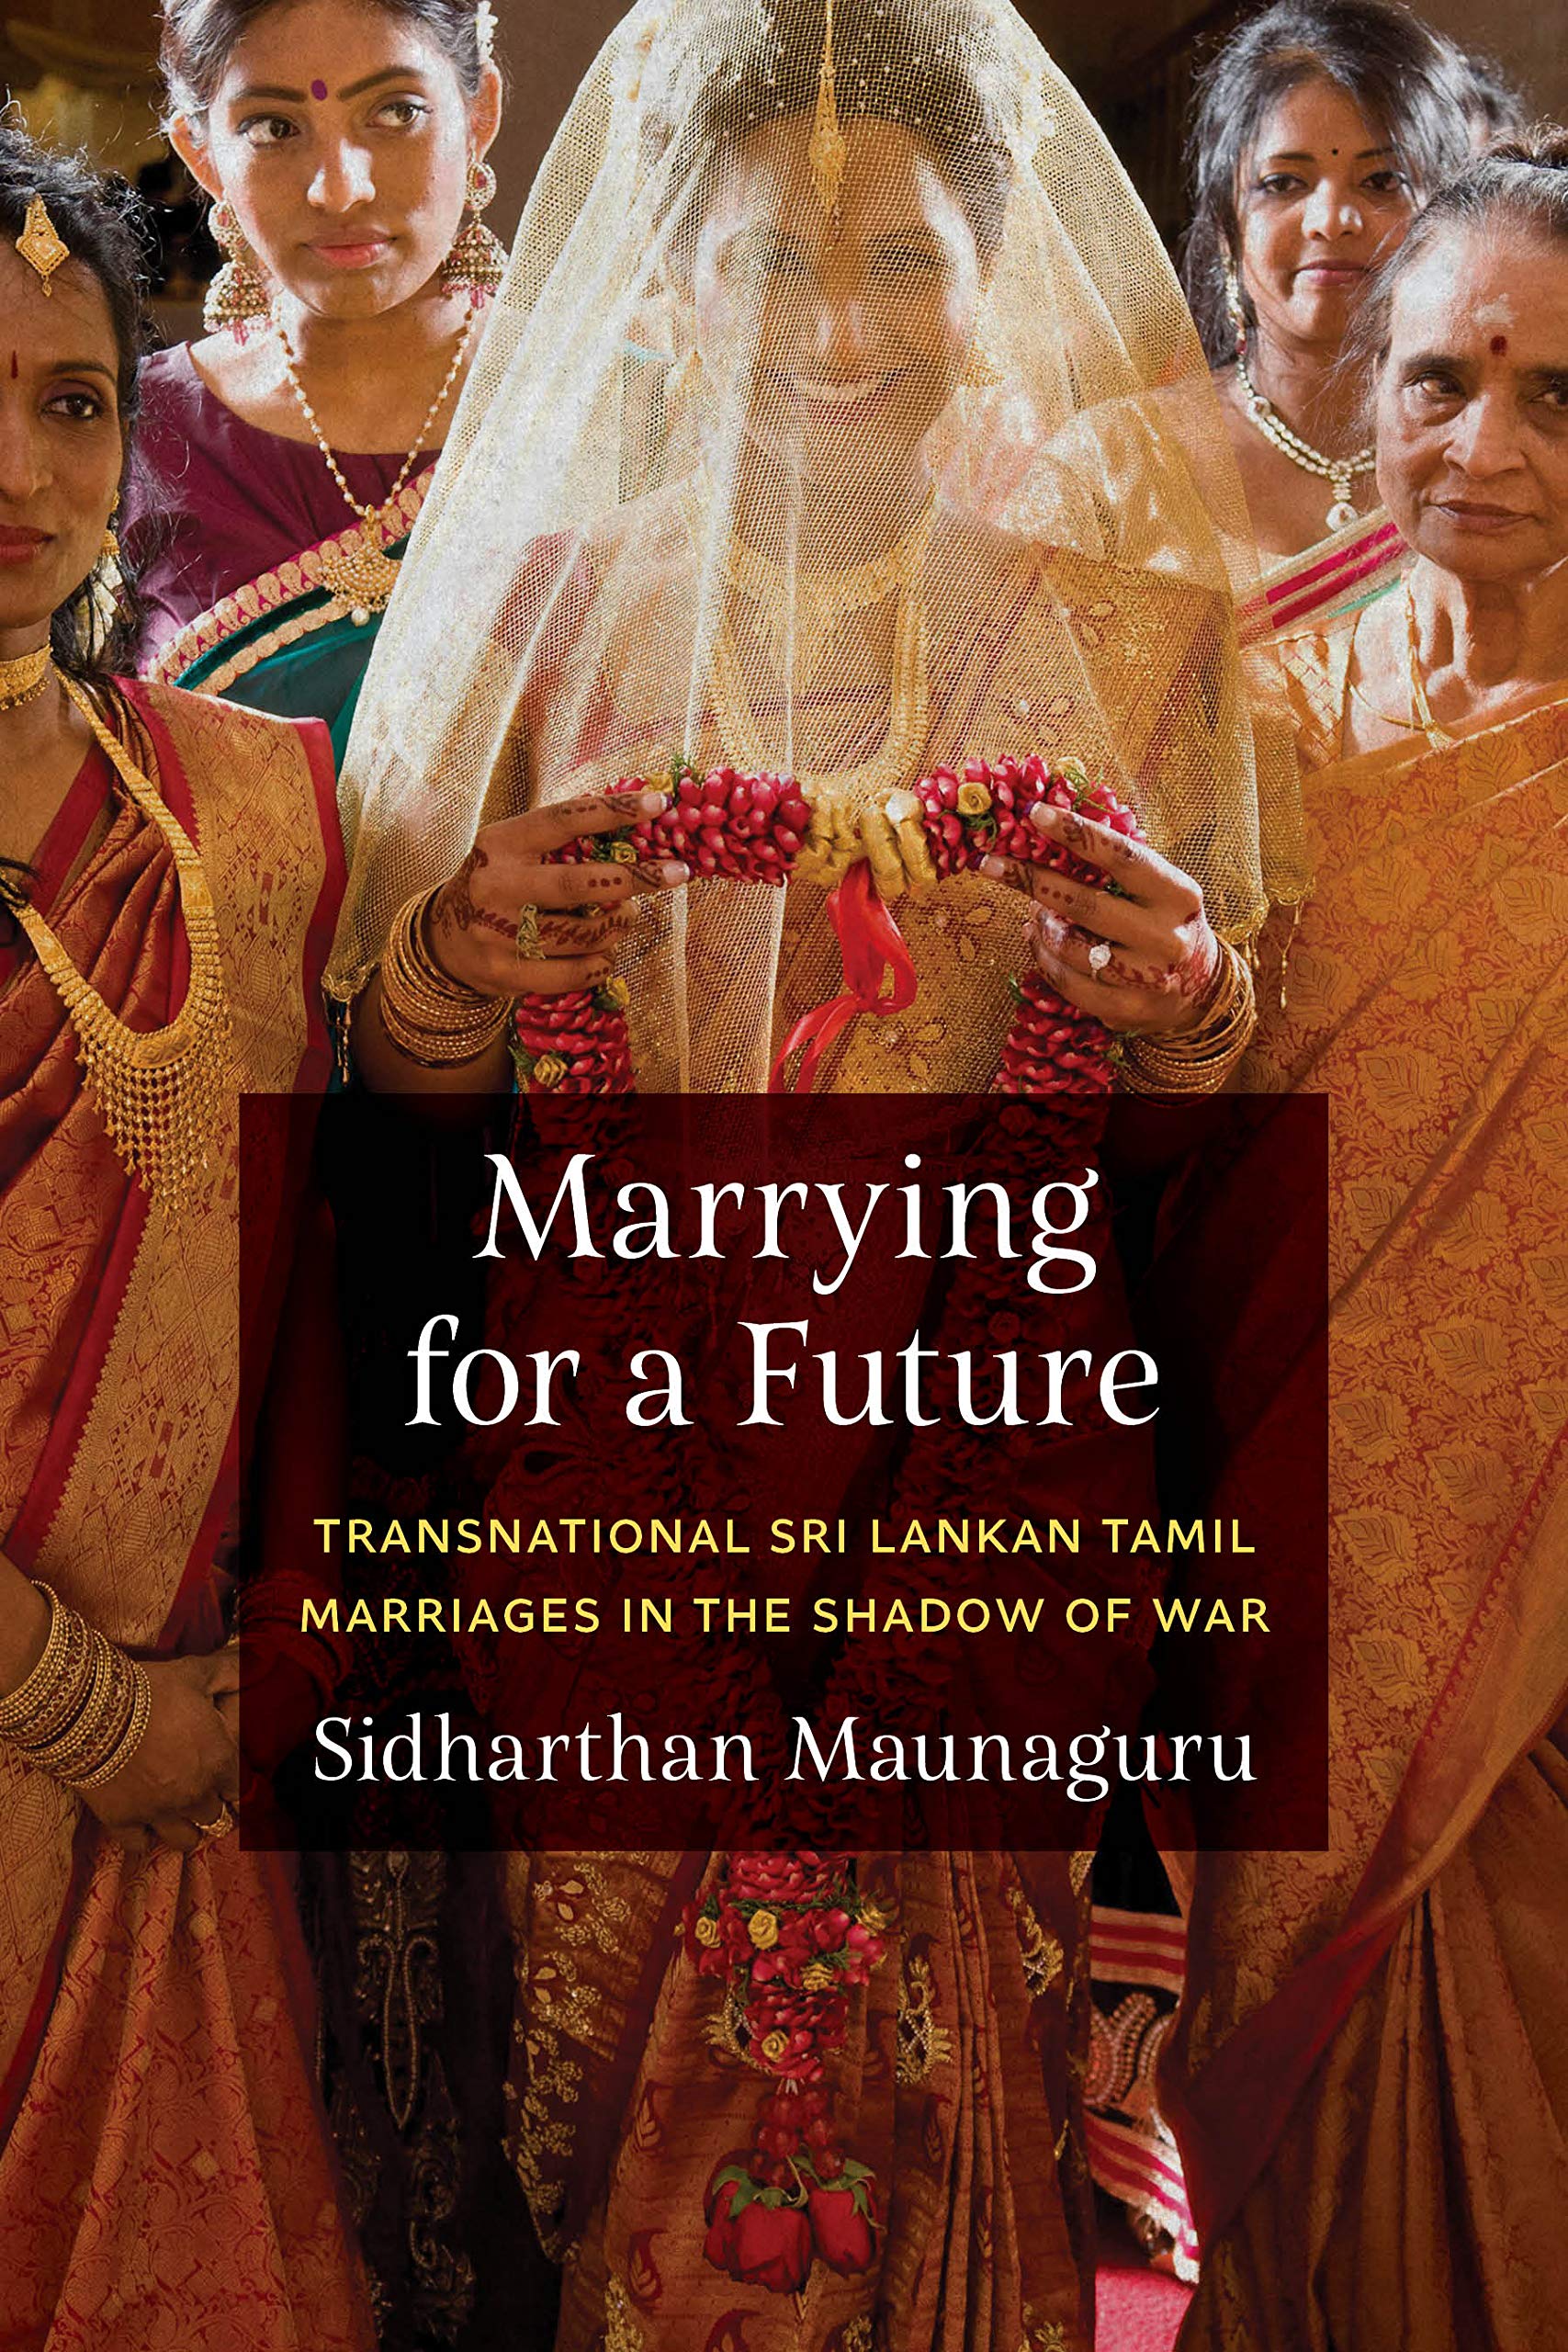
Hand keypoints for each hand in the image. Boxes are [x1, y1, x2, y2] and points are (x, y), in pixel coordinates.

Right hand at [78, 1648, 240, 1857]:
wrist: (90, 1708)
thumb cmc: (151, 1688)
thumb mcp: (196, 1673)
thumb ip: (228, 1672)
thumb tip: (250, 1660)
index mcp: (218, 1761)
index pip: (240, 1791)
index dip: (232, 1785)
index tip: (223, 1780)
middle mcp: (194, 1793)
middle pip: (215, 1817)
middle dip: (210, 1805)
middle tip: (198, 1793)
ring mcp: (158, 1811)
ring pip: (186, 1840)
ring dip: (185, 1829)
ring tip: (176, 1814)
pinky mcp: (122, 1820)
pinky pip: (140, 1845)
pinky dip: (142, 1837)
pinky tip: (141, 1822)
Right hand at [428, 792, 687, 999]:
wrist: (442, 941)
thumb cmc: (498, 884)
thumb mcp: (515, 850)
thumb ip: (560, 838)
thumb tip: (636, 821)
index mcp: (500, 843)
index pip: (563, 819)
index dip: (614, 811)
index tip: (659, 804)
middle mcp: (496, 886)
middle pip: (578, 883)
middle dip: (636, 878)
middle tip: (677, 872)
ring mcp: (497, 933)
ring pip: (582, 934)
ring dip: (619, 925)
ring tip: (628, 917)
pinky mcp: (504, 973)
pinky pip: (571, 973)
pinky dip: (600, 964)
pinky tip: (608, 955)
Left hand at [982, 801, 1218, 1037]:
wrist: (1200, 992)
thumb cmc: (1165, 924)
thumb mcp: (1158, 890)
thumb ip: (1117, 867)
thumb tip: (1051, 831)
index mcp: (1178, 895)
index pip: (1123, 857)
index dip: (1077, 834)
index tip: (1035, 815)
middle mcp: (1165, 936)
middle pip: (1084, 904)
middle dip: (1031, 880)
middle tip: (992, 863)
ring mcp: (1146, 978)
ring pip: (1068, 947)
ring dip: (1039, 926)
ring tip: (1033, 914)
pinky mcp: (1125, 1010)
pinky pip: (1067, 982)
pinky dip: (1043, 958)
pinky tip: (1037, 942)